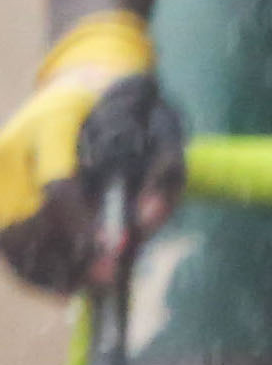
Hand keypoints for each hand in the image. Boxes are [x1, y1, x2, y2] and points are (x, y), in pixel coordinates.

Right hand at [0, 21, 171, 295]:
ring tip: (88, 286)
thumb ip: (163, 166)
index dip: (83, 226)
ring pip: (12, 238)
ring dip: (48, 272)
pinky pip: (6, 242)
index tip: (115, 252)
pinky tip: (65, 282)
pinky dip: (33, 269)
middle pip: (28, 220)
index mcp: (55, 121)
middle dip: (68, 257)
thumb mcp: (161, 120)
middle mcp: (14, 146)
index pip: (58, 186)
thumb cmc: (129, 106)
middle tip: (107, 280)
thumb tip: (148, 222)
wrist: (84, 79)